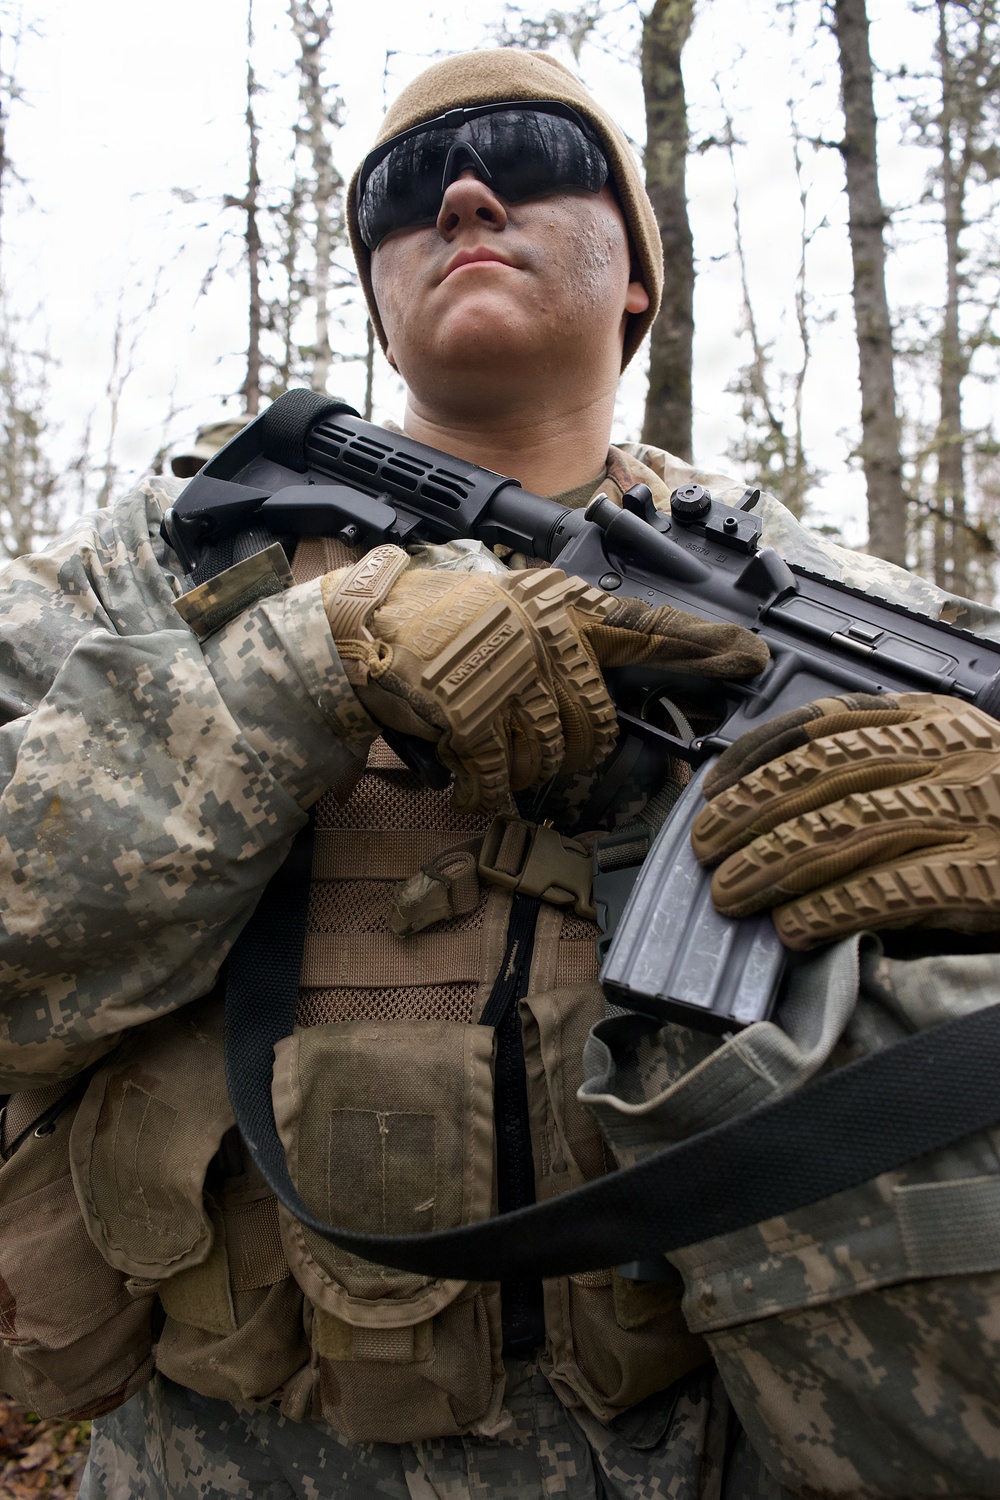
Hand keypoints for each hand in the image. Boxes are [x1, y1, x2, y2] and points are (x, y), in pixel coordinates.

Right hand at [323, 545, 767, 811]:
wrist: (361, 633)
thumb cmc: (439, 624)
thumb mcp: (512, 610)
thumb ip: (569, 643)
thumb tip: (620, 694)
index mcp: (558, 608)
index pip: (647, 628)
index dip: (702, 649)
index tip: (752, 659)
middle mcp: (543, 640)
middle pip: (597, 726)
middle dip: (574, 749)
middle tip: (533, 736)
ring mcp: (508, 680)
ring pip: (554, 759)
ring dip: (524, 766)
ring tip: (488, 738)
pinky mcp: (473, 720)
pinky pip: (503, 784)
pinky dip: (485, 789)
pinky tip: (465, 770)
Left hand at [690, 691, 999, 949]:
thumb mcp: (966, 772)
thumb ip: (896, 780)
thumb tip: (799, 830)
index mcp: (939, 722)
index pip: (825, 724)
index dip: (757, 756)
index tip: (712, 787)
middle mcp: (952, 756)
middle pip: (822, 777)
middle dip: (751, 814)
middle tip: (704, 850)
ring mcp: (974, 814)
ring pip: (846, 829)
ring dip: (775, 863)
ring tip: (730, 893)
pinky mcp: (989, 878)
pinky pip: (892, 890)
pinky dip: (834, 908)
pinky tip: (796, 927)